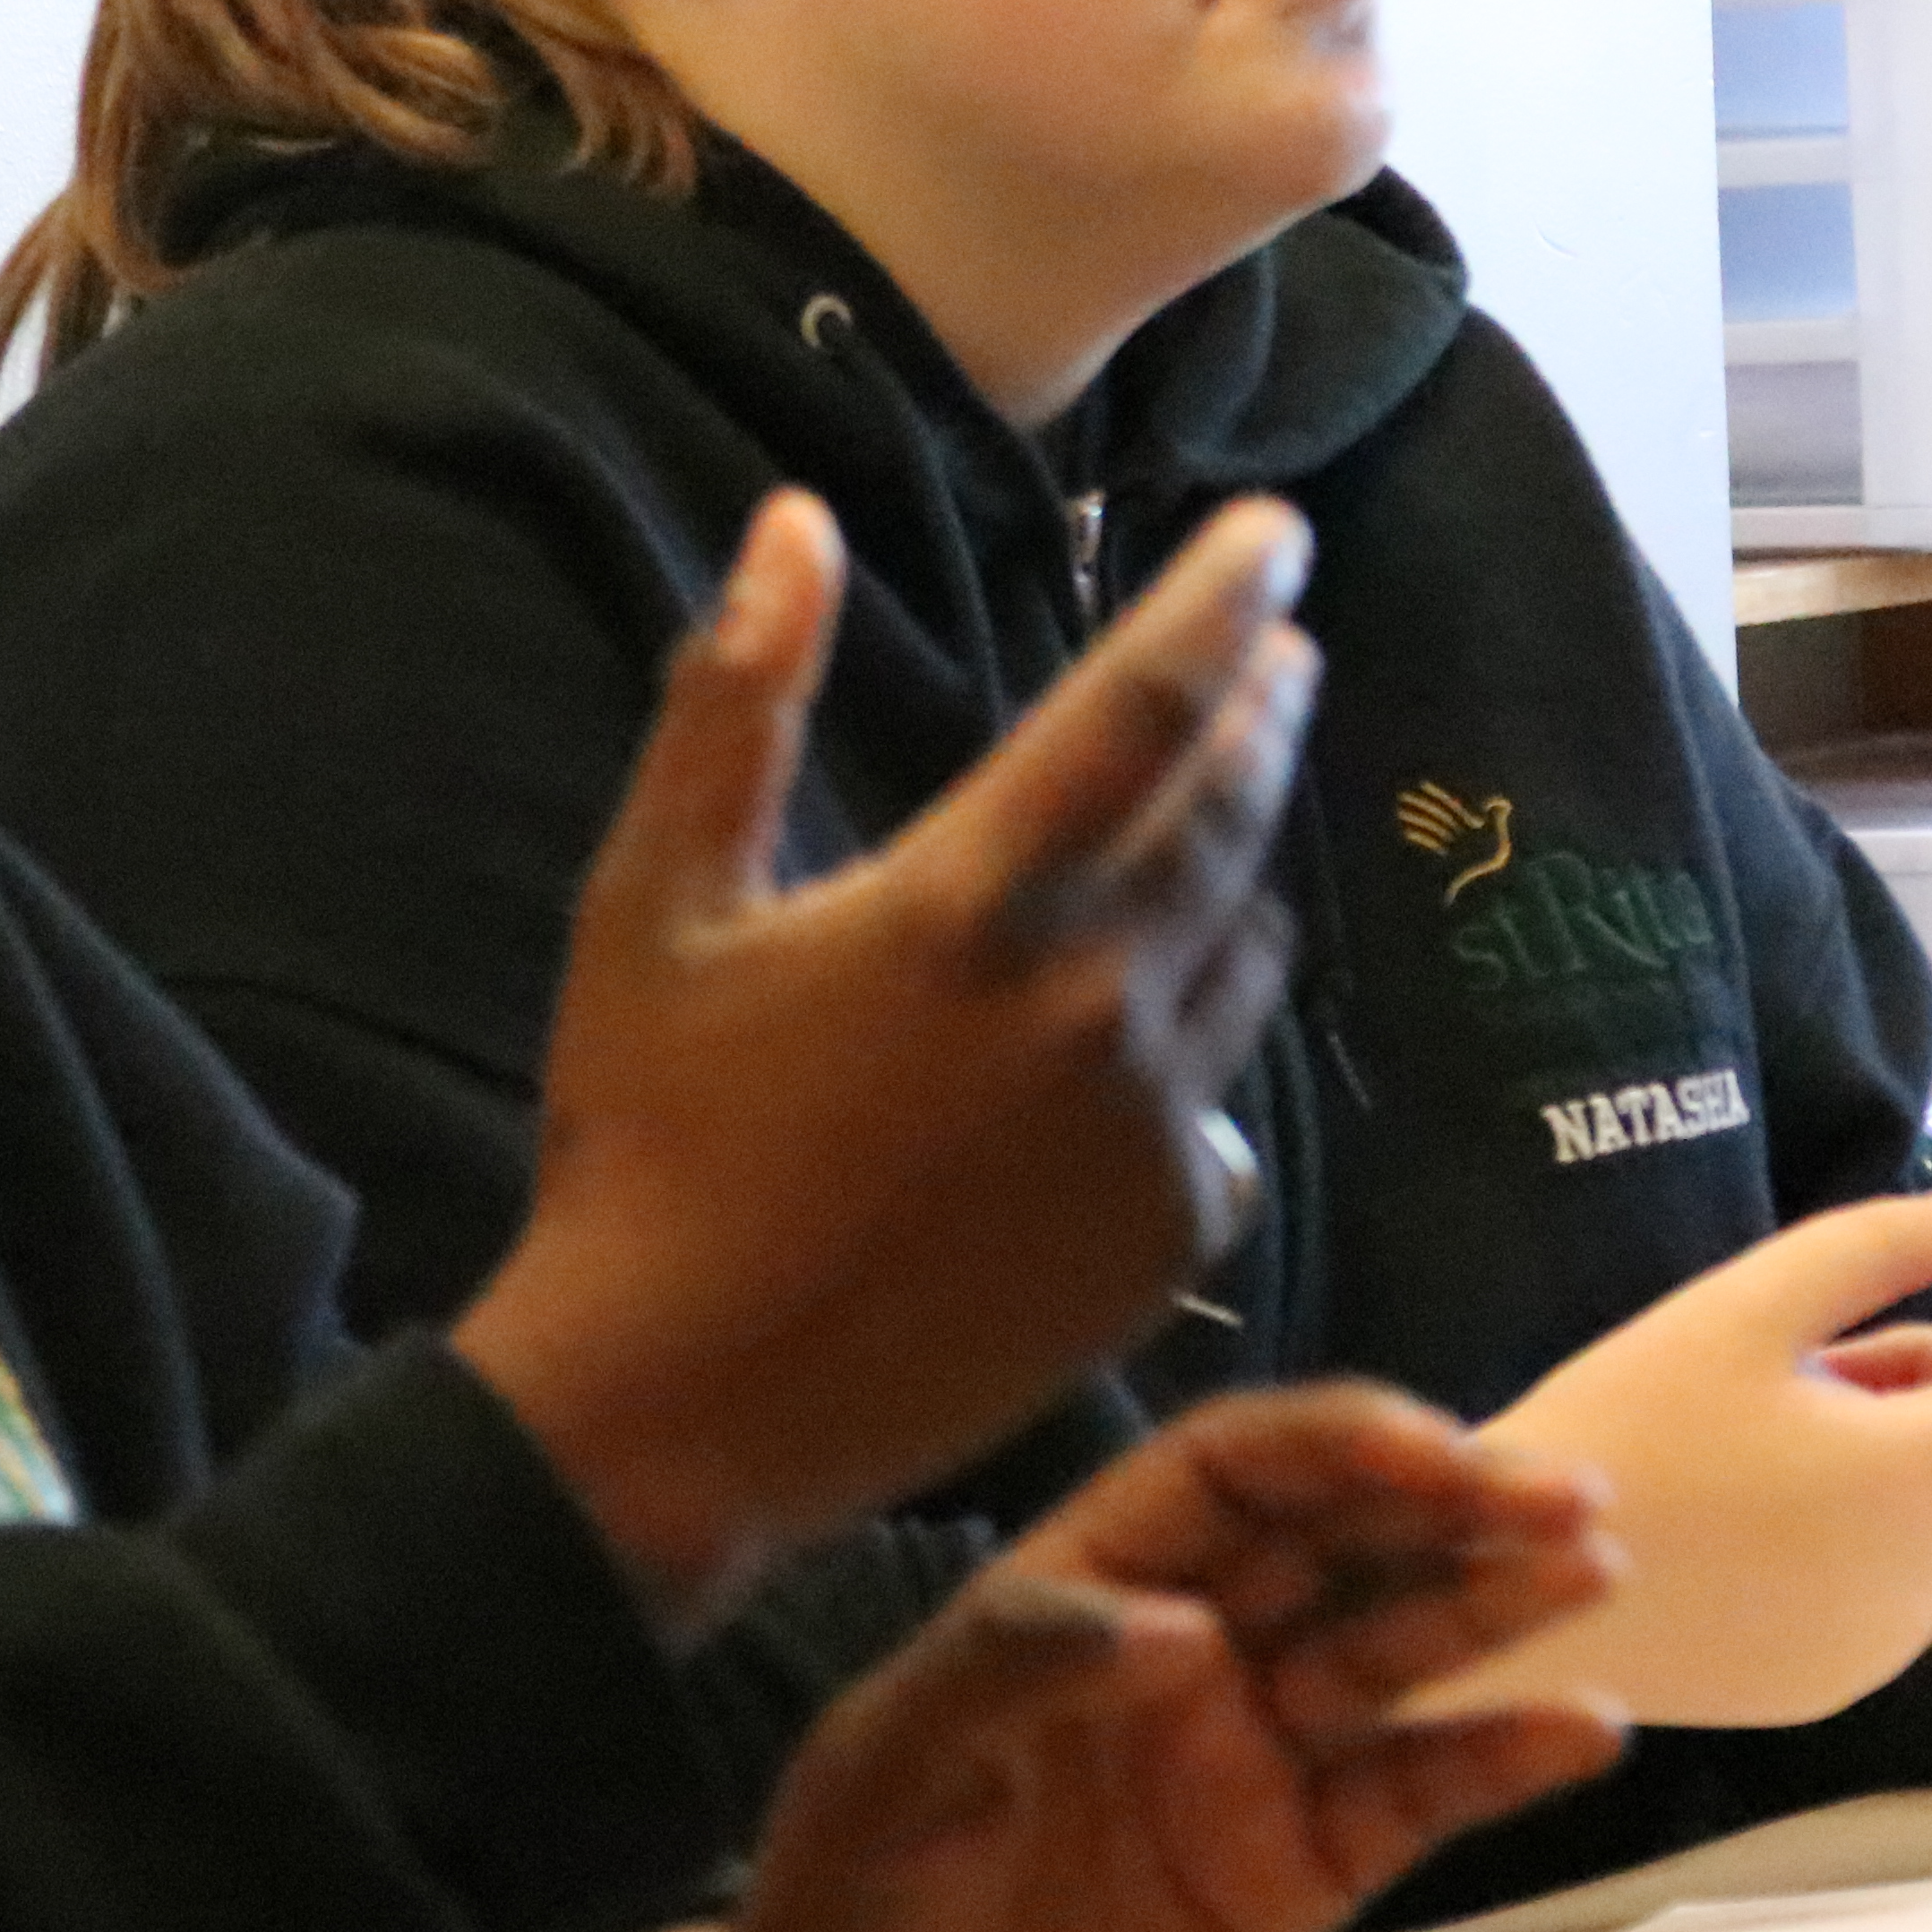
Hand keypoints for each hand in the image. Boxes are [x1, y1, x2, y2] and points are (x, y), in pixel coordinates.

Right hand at [457, 490, 1316, 1618]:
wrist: (680, 1410)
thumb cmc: (646, 1143)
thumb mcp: (654, 904)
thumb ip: (734, 702)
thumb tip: (794, 522)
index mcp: (967, 904)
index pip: (1143, 703)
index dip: (1222, 603)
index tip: (1281, 535)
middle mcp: (1087, 1003)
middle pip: (1228, 816)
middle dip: (1263, 718)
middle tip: (1284, 658)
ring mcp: (1141, 1129)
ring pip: (1241, 958)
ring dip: (1233, 884)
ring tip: (1213, 844)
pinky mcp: (1162, 1241)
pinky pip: (1224, 1117)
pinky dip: (1194, 1069)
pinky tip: (1145, 1065)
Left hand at [683, 1388, 1628, 1931]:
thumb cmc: (841, 1915)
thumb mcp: (891, 1774)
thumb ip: (1018, 1668)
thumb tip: (1180, 1627)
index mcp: (1080, 1593)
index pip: (1230, 1475)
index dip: (1335, 1444)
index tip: (1433, 1451)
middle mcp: (1182, 1654)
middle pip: (1337, 1542)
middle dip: (1451, 1502)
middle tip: (1565, 1494)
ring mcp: (1245, 1763)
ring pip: (1393, 1651)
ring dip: (1494, 1603)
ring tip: (1592, 1566)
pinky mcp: (1290, 1877)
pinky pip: (1411, 1797)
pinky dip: (1499, 1758)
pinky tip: (1578, 1726)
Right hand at [1430, 1177, 1931, 1727]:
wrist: (1508, 1591)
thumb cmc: (1622, 1425)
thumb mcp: (1744, 1308)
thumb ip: (1884, 1243)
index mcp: (1919, 1484)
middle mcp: (1929, 1583)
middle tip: (1836, 1343)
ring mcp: (1886, 1647)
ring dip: (1912, 1446)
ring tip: (1775, 1416)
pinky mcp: (1837, 1681)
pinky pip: (1904, 1579)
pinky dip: (1873, 1521)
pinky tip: (1756, 1499)